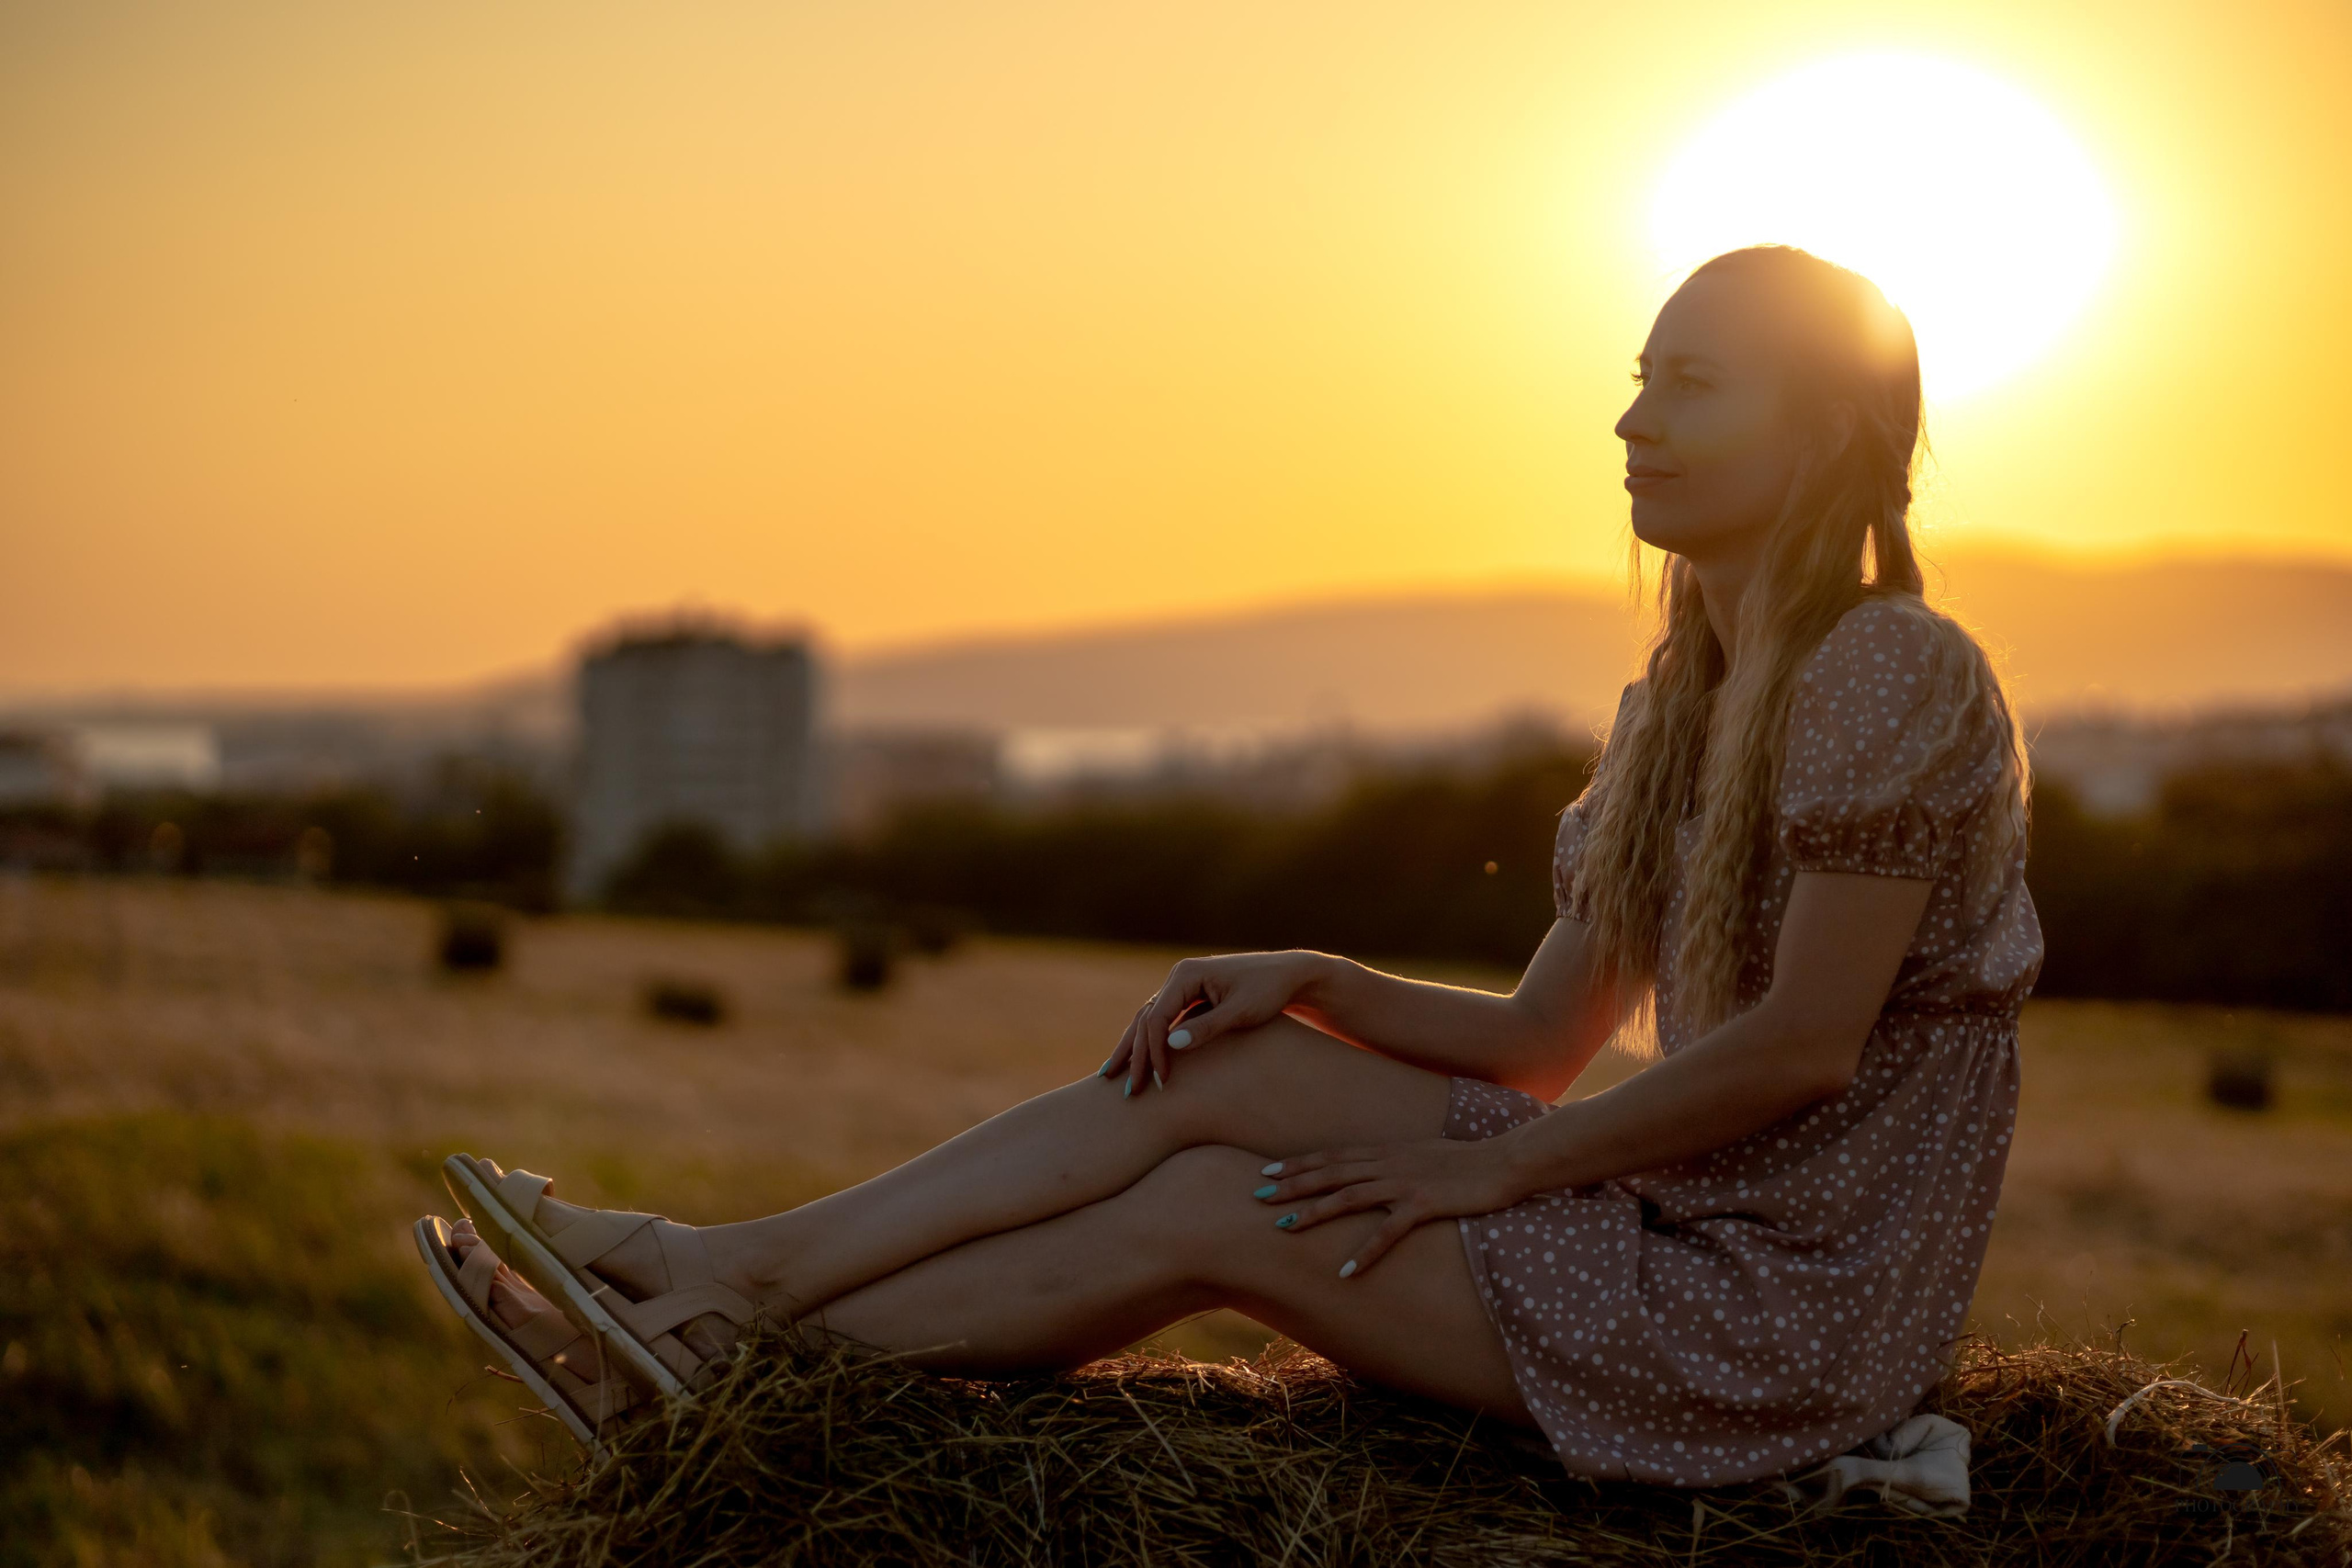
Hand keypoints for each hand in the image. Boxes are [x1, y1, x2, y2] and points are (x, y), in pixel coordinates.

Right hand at [1099, 950, 1329, 1096]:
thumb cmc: (1269, 991)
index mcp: (1186, 974)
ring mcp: (1182, 986)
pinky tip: (1140, 1062)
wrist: (1290, 975)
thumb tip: (1170, 1045)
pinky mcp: (1190, 997)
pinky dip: (1149, 1043)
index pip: (1157, 1017)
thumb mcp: (1241, 1011)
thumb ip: (1207, 1027)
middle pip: (1145, 1019)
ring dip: (1134, 1049)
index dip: (1154, 1052)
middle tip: (1127, 1090)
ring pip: (1148, 1020)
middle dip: (1133, 1054)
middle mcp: (1179, 977)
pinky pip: (1162, 1022)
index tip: (1161, 1082)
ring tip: (1113, 1077)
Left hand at [1252, 1136, 1525, 1277]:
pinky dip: (1365, 1251)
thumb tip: (1374, 1172)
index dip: (1299, 1164)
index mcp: (1388, 1150)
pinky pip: (1389, 1231)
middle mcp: (1390, 1162)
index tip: (1268, 1172)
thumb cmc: (1468, 1162)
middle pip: (1330, 1173)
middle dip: (1292, 1185)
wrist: (1506, 1160)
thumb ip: (1397, 1163)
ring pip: (1349, 1196)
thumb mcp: (1425, 1155)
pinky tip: (1346, 1271)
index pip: (1334, 1156)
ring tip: (1284, 1226)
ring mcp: (1405, 1182)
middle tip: (1258, 1195)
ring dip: (1314, 1211)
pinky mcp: (1425, 1204)